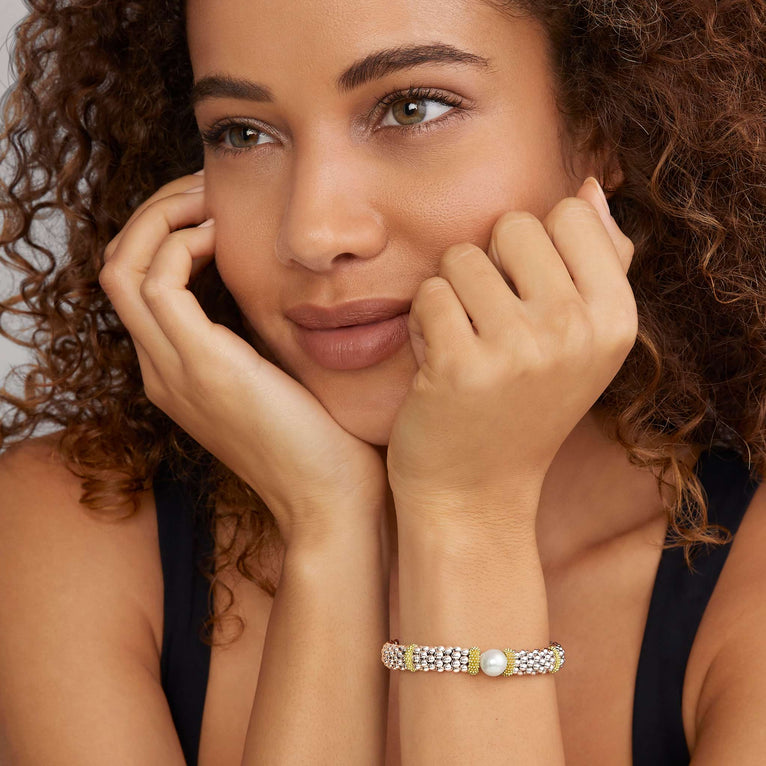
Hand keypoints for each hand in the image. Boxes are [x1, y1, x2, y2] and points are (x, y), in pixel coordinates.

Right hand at [99, 172, 386, 547]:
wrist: (331, 501)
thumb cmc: (323, 440)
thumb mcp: (281, 378)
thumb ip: (260, 337)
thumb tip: (279, 288)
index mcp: (179, 371)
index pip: (140, 283)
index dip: (165, 233)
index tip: (213, 206)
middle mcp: (163, 369)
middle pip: (120, 265)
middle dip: (157, 213)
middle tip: (204, 188)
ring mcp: (174, 370)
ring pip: (125, 266)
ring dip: (163, 217)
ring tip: (210, 198)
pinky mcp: (202, 366)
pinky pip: (160, 282)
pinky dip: (183, 244)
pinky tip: (225, 234)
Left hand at [386, 177, 636, 531]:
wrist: (476, 492)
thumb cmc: (523, 406)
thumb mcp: (580, 340)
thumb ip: (595, 262)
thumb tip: (592, 187)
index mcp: (617, 317)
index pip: (568, 212)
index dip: (532, 251)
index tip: (528, 303)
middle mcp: (577, 331)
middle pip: (511, 225)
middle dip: (488, 267)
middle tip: (489, 327)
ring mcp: (520, 350)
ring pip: (460, 257)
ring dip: (451, 298)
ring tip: (464, 347)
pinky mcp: (460, 366)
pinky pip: (427, 295)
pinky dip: (423, 327)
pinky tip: (436, 368)